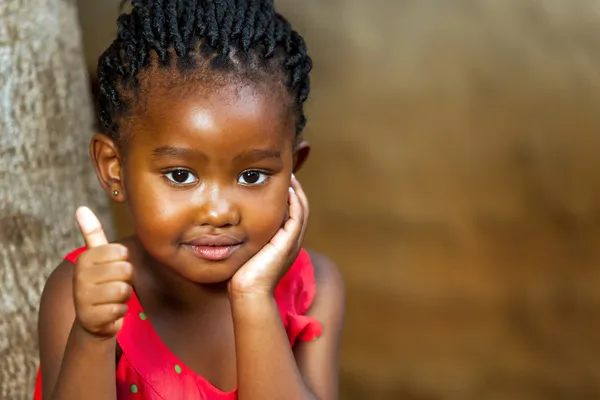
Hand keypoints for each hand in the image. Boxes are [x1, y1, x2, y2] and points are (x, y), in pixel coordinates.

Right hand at [72, 207, 132, 338]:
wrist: (92, 319)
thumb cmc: (101, 282)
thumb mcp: (97, 257)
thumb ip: (93, 233)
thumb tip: (81, 207)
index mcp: (85, 258)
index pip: (122, 251)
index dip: (125, 261)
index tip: (114, 268)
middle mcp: (80, 276)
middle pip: (126, 270)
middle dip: (127, 280)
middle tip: (114, 285)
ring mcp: (83, 298)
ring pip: (124, 290)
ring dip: (124, 296)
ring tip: (112, 298)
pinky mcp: (90, 318)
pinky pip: (121, 309)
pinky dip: (120, 311)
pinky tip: (110, 312)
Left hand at [228, 175, 308, 296]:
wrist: (247, 292)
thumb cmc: (242, 276)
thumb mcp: (246, 250)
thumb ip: (247, 237)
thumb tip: (234, 225)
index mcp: (284, 243)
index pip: (292, 215)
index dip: (290, 198)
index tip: (281, 184)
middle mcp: (291, 242)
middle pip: (301, 210)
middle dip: (296, 191)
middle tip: (290, 175)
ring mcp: (292, 243)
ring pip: (302, 211)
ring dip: (298, 193)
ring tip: (291, 178)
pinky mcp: (288, 243)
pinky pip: (298, 217)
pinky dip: (296, 202)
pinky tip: (289, 190)